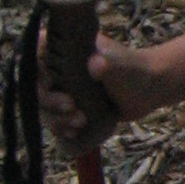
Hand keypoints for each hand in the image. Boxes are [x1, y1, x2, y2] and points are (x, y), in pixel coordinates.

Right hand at [37, 29, 169, 150]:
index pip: (36, 51)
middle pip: (37, 86)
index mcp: (66, 49)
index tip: (48, 79)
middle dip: (50, 101)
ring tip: (79, 123)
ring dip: (57, 119)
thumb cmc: (135, 71)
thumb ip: (107, 64)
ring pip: (45, 107)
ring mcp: (65, 89)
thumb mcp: (120, 66)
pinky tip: (73, 134)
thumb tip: (95, 65)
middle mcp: (60, 68)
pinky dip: (62, 128)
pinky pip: (58, 120)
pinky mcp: (73, 107)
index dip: (33, 66)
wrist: (151, 88)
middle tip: (71, 106)